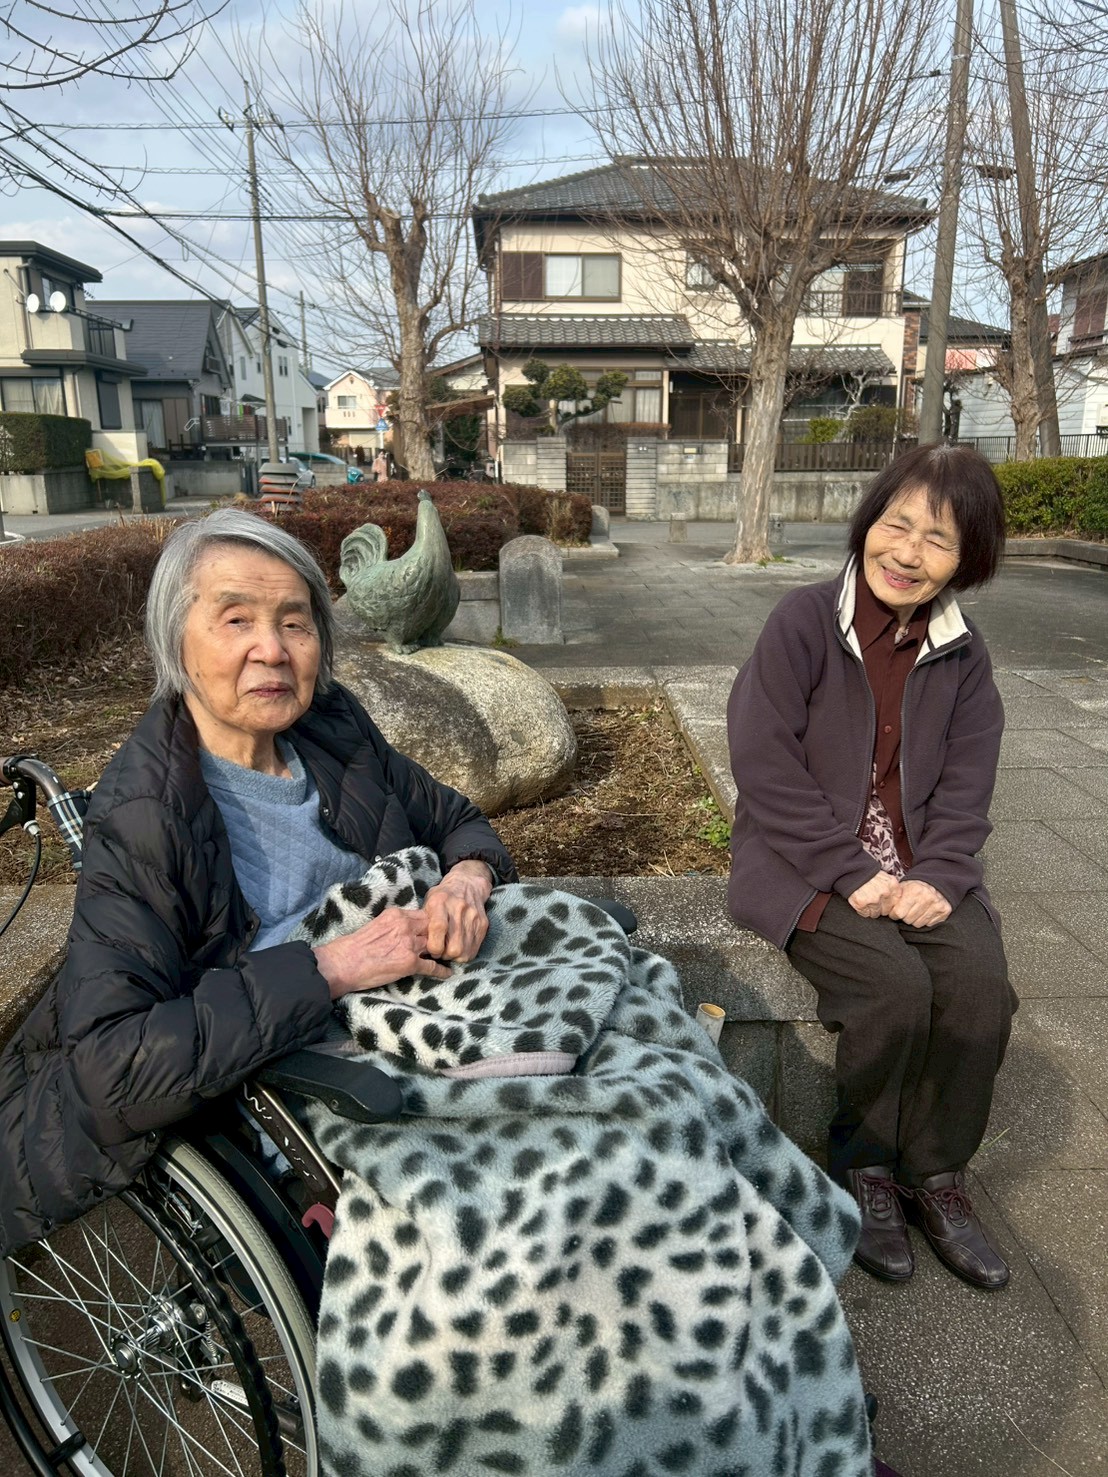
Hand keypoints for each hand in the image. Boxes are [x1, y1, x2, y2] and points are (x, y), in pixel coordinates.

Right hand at [312, 907, 451, 999]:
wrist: (343, 963)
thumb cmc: (354, 946)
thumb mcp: (376, 925)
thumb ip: (394, 925)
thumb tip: (406, 930)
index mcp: (396, 915)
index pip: (424, 914)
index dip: (433, 922)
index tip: (438, 929)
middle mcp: (406, 926)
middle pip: (434, 927)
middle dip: (442, 935)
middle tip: (449, 942)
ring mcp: (409, 944)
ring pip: (436, 945)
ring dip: (444, 951)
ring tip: (451, 956)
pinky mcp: (409, 963)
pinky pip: (432, 966)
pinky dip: (441, 970)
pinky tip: (447, 972)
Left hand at [423, 860, 493, 962]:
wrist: (468, 884)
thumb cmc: (442, 897)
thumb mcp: (428, 902)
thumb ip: (423, 922)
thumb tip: (417, 945)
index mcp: (440, 902)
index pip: (439, 928)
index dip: (434, 946)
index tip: (430, 950)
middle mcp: (459, 909)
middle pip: (454, 947)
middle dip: (444, 955)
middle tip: (439, 952)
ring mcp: (473, 917)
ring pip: (464, 952)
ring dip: (454, 957)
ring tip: (448, 950)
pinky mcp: (483, 925)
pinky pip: (473, 950)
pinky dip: (464, 954)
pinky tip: (458, 947)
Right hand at [846, 871, 900, 918]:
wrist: (853, 870)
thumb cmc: (869, 874)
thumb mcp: (885, 877)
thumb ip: (892, 889)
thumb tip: (896, 903)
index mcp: (893, 885)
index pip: (896, 903)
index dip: (889, 904)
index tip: (884, 903)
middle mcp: (885, 893)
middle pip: (887, 910)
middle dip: (881, 908)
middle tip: (874, 902)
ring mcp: (873, 899)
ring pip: (876, 914)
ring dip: (871, 910)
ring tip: (867, 902)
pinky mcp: (862, 903)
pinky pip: (865, 914)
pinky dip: (863, 911)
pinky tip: (861, 904)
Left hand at [887, 880, 950, 928]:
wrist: (935, 884)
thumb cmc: (914, 888)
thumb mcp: (903, 888)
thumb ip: (894, 898)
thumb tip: (884, 908)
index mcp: (914, 891)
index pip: (899, 913)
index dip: (894, 914)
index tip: (895, 912)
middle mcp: (927, 898)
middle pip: (908, 920)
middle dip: (904, 917)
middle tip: (906, 911)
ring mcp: (937, 905)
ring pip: (918, 924)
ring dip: (914, 920)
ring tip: (915, 911)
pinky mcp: (944, 911)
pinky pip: (929, 924)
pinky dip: (925, 920)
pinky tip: (924, 912)